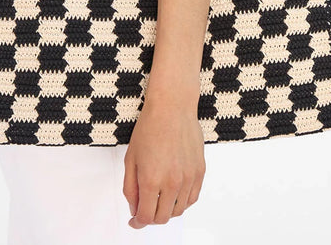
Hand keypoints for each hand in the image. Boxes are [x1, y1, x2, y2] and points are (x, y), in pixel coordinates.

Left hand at [122, 96, 205, 227]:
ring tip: (159, 199)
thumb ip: (130, 188)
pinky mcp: (199, 171)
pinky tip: (174, 194)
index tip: (135, 221)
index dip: (138, 222)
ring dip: (167, 210)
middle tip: (145, 209)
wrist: (172, 107)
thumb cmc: (150, 127)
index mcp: (151, 179)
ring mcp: (188, 178)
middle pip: (163, 218)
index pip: (146, 217)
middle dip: (151, 218)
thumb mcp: (131, 158)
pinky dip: (182, 202)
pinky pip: (192, 198)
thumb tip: (135, 208)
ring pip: (179, 210)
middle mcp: (172, 182)